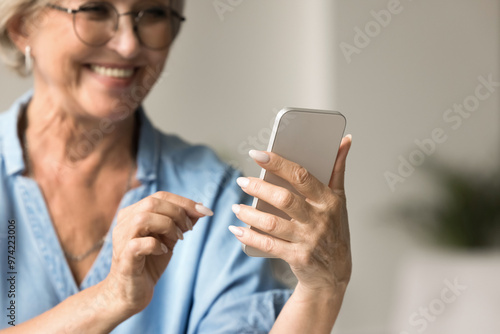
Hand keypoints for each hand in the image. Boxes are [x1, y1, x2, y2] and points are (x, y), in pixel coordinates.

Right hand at [104, 192, 212, 315]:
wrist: (131, 293)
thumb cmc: (149, 263)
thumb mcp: (169, 239)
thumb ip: (181, 223)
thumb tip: (201, 208)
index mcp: (133, 214)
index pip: (159, 196)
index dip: (184, 201)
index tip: (205, 211)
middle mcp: (124, 223)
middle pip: (151, 202)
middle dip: (178, 212)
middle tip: (189, 229)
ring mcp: (122, 240)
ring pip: (143, 219)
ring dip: (167, 225)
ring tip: (178, 238)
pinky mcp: (124, 259)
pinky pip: (139, 244)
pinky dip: (156, 245)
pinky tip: (164, 251)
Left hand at [230, 135, 351, 295]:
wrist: (335, 272)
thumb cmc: (334, 229)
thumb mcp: (339, 199)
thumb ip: (338, 169)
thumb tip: (344, 140)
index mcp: (328, 200)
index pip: (301, 176)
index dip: (278, 163)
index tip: (257, 154)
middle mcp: (319, 219)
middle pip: (284, 199)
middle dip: (259, 188)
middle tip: (242, 181)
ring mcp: (308, 240)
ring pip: (273, 223)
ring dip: (250, 214)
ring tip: (236, 207)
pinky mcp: (297, 257)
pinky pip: (269, 245)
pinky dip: (250, 237)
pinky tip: (237, 229)